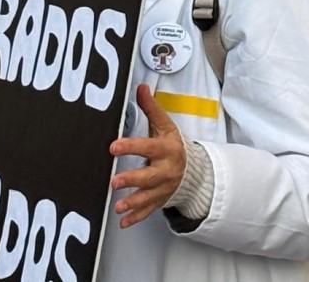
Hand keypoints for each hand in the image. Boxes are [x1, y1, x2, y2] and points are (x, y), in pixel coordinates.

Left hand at [109, 84, 186, 228]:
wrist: (194, 169)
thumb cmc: (173, 145)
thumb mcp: (165, 125)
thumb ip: (151, 108)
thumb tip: (140, 87)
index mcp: (167, 149)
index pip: (148, 147)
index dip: (131, 147)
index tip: (114, 146)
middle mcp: (167, 170)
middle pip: (149, 176)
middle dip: (132, 179)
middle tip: (114, 181)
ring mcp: (164, 187)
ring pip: (149, 196)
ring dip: (133, 202)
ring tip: (118, 206)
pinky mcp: (160, 199)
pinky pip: (149, 210)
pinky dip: (136, 217)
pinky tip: (123, 221)